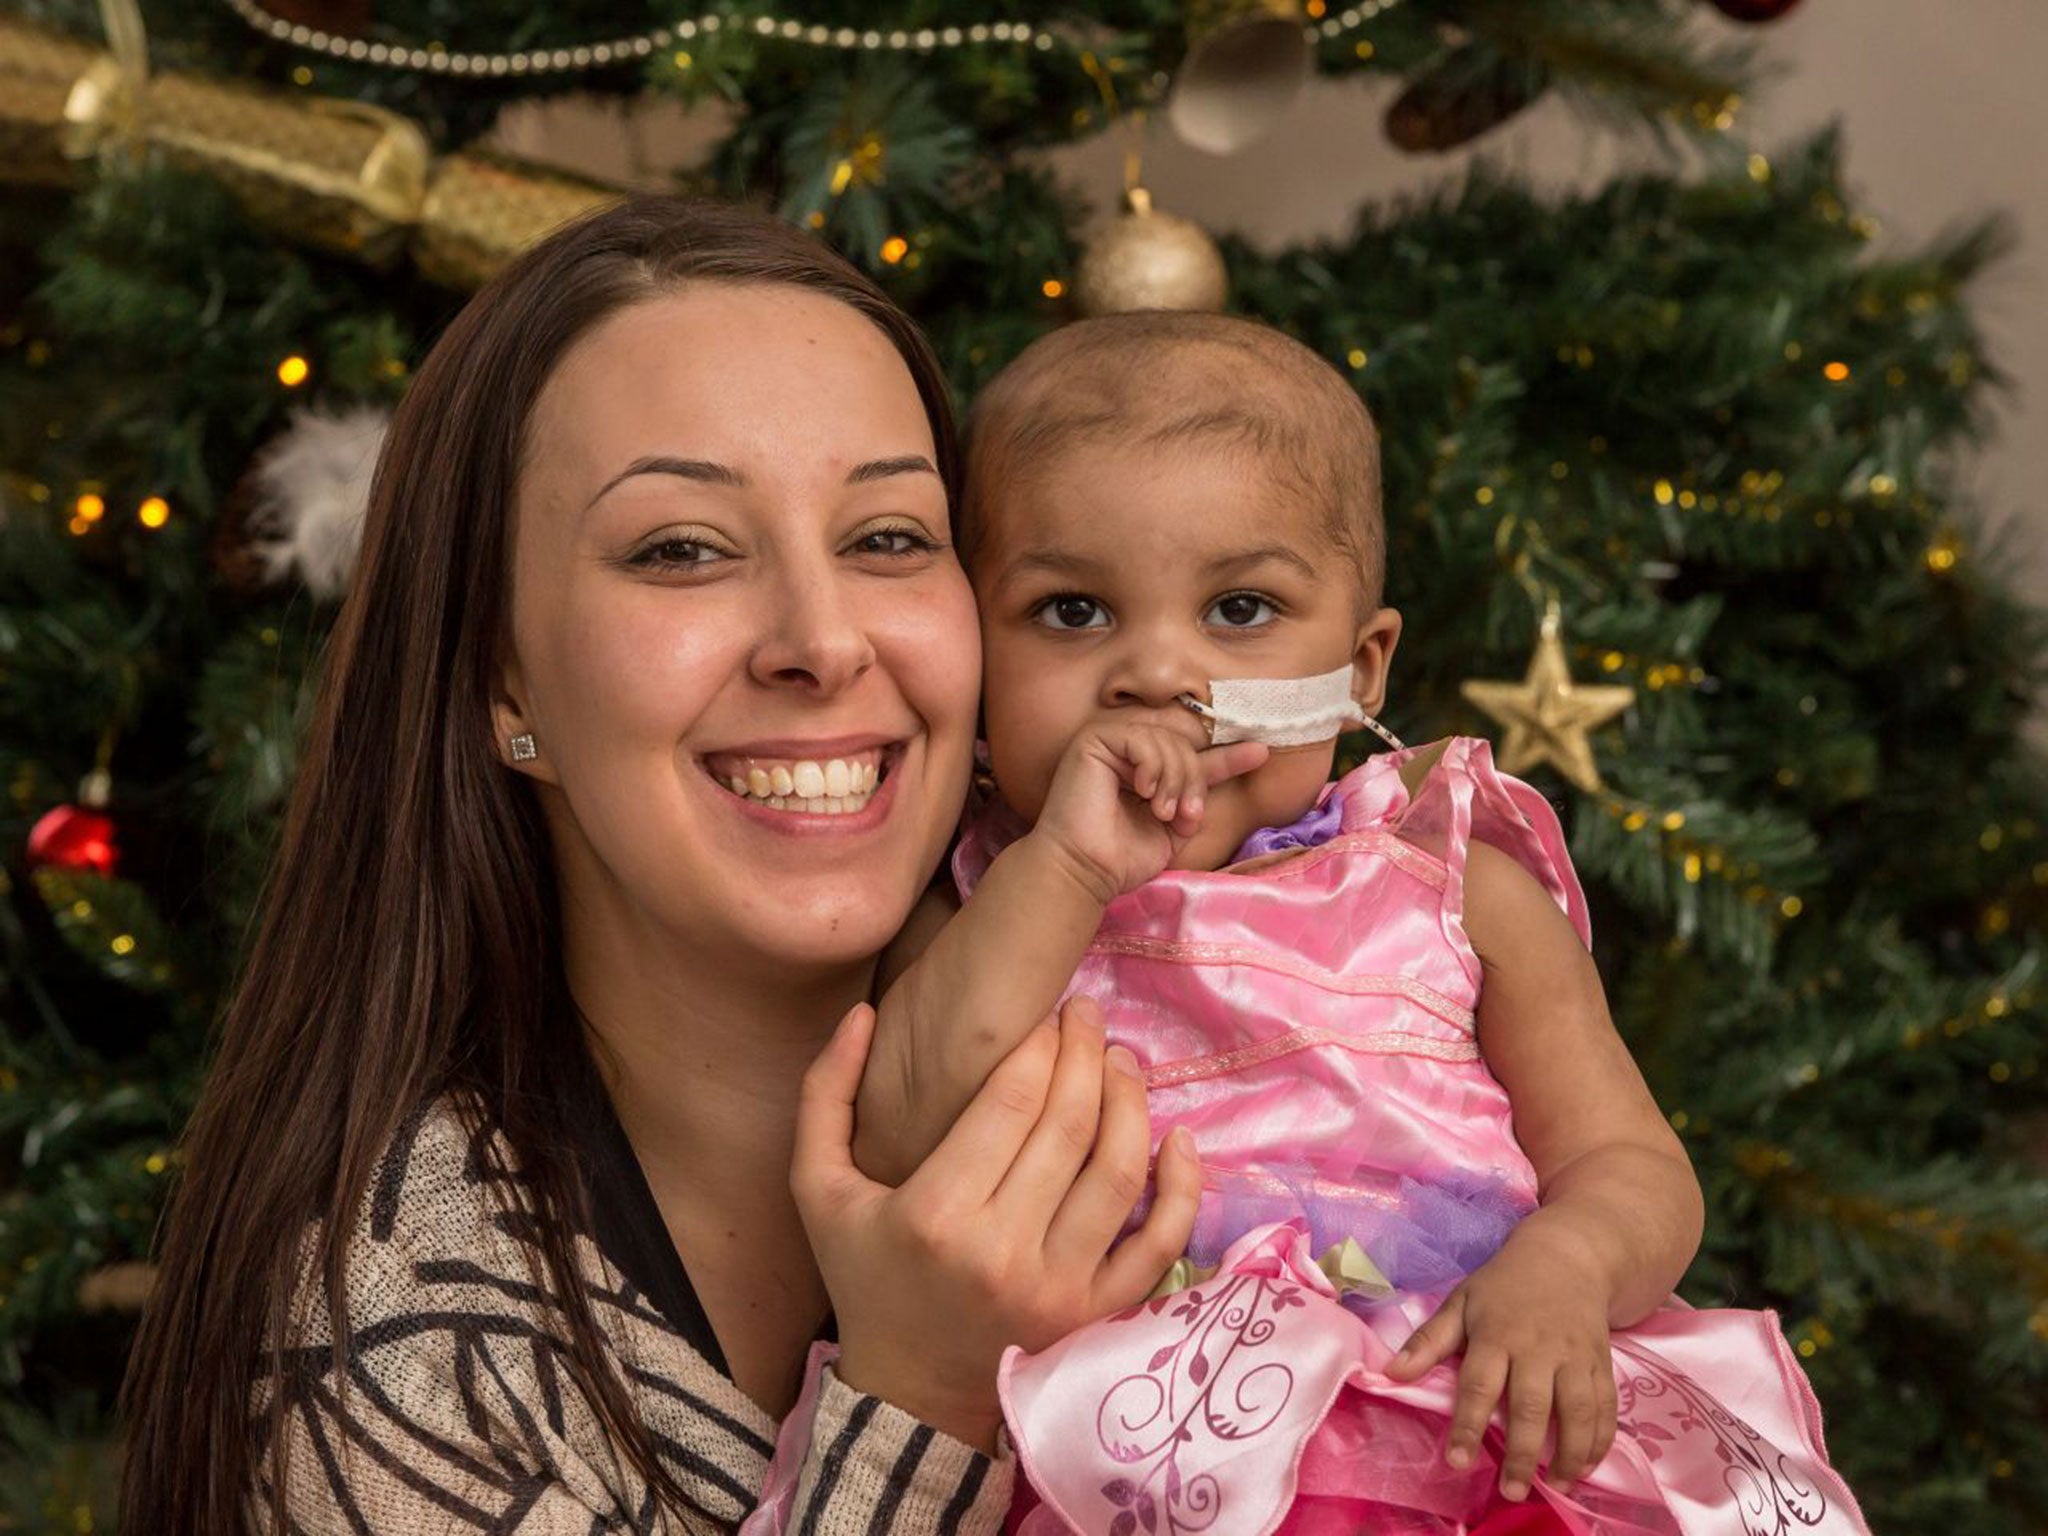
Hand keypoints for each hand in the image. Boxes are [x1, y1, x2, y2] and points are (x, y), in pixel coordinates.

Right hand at [792, 993, 1201, 1451]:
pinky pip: (1159, 1243)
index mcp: (935, 1213)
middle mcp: (1002, 1249)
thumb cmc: (867, 1280)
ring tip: (1121, 1060)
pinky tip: (1179, 1138)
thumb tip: (860, 1013)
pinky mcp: (1097, 1315)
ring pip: (1120, 1171)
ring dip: (1131, 1101)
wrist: (909, 1396)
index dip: (1038, 1044)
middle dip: (1086, 1052)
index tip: (1044, 1015)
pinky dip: (1182, 1187)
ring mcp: (1059, 1287)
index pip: (1011, 1100)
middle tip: (1087, 1015)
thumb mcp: (818, 1190)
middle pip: (1070, 1124)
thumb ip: (826, 1095)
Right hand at [1032, 721, 1268, 902]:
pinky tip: (1144, 792)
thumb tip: (1254, 752)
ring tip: (1163, 813)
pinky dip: (1153, 767)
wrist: (1087, 872)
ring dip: (1175, 780)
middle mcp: (1125, 750)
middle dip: (1194, 780)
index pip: (1190, 753)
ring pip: (1167, 742)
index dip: (1226, 754)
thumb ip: (1201, 789)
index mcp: (1142, 768)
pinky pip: (1142, 738)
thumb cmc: (1124, 855)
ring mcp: (1109, 741)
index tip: (1261, 754)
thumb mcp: (1177, 821)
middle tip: (1187, 817)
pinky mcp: (1093, 740)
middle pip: (1183, 745)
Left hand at [1382, 1224, 1618, 1500]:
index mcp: (1496, 1334)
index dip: (1467, 1424)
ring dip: (1570, 1453)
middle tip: (1513, 1492)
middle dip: (1524, 1454)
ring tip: (1558, 1485)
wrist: (1566, 1258)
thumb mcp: (1461, 1303)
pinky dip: (1601, 1439)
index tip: (1457, 1461)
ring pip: (1577, 1411)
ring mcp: (1574, 1357)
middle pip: (1532, 1406)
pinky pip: (1606, 1406)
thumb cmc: (1503, 1287)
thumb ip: (1428, 1341)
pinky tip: (1588, 1465)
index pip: (1478, 1385)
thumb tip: (1389, 1373)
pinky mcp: (1601, 1362)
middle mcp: (1537, 1348)